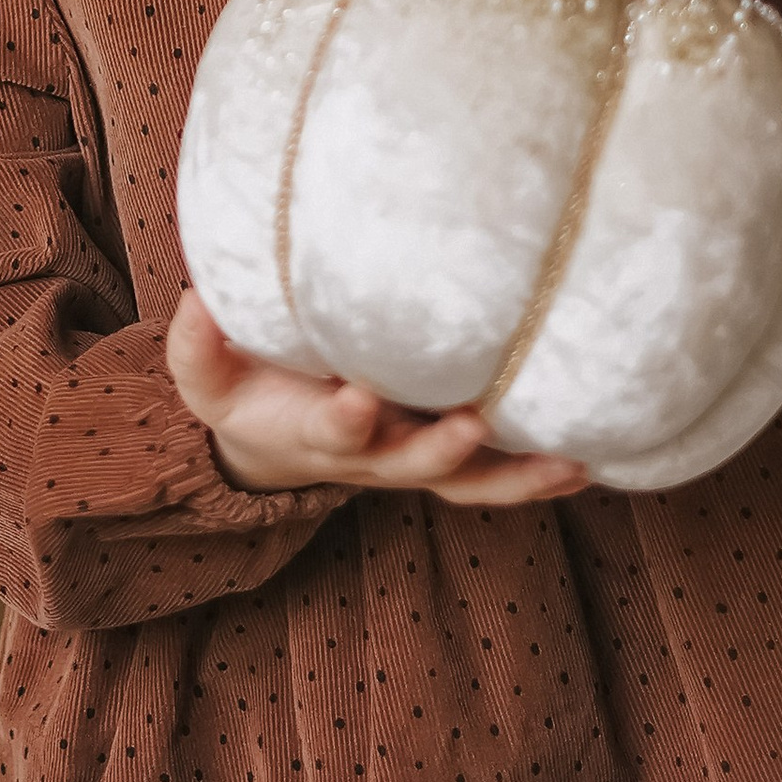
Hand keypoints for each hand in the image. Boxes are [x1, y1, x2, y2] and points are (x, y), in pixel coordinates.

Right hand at [167, 291, 584, 505]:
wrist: (270, 436)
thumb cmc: (241, 389)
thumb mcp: (205, 374)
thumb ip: (197, 344)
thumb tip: (197, 299)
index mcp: (315, 431)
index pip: (333, 430)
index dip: (347, 420)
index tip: (358, 398)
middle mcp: (371, 456)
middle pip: (412, 465)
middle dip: (441, 449)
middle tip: (472, 424)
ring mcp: (410, 460)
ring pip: (467, 482)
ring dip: (514, 477)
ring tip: (567, 462)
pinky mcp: (439, 457)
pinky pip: (492, 477)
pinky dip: (536, 477)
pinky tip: (585, 462)